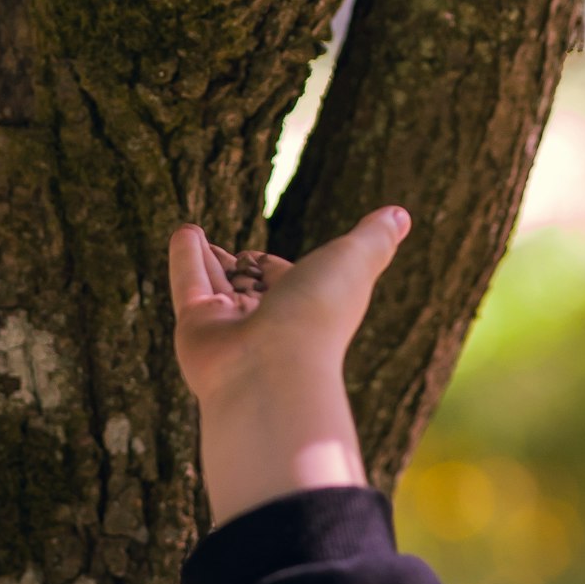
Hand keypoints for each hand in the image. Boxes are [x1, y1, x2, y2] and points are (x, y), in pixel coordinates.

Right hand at [168, 207, 411, 407]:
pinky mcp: (196, 327)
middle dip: (235, 269)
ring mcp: (229, 328)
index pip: (282, 281)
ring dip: (204, 258)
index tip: (259, 255)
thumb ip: (374, 237)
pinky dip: (184, 258)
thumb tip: (401, 214)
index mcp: (303, 310)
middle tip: (222, 251)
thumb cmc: (319, 315)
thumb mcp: (354, 261)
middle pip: (245, 290)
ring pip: (213, 286)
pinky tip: (182, 232)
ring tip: (190, 230)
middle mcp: (266, 322)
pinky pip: (189, 284)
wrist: (273, 369)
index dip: (272, 266)